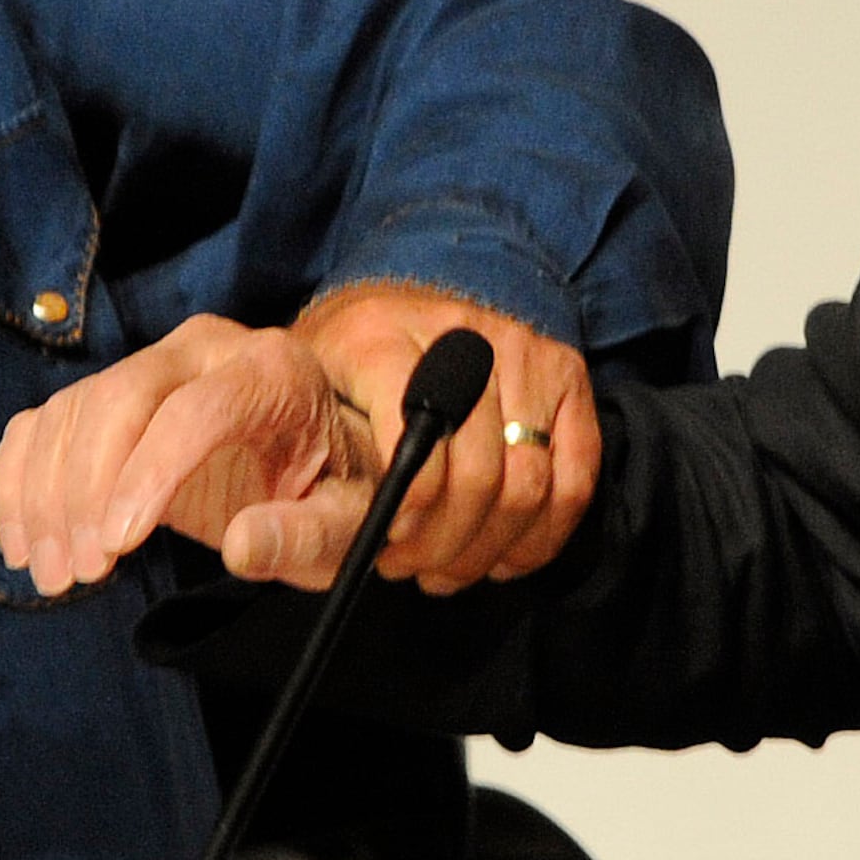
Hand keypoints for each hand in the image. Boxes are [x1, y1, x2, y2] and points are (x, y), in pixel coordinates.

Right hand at [0, 315, 376, 594]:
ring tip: (57, 576)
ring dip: (46, 498)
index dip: (148, 474)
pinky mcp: (109, 391)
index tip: (117, 548)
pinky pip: (43, 422)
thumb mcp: (345, 525)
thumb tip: (242, 547)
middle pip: (119, 396)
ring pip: (71, 410)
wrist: (317, 459)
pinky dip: (19, 482)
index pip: (196, 409)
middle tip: (80, 573)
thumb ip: (305, 535)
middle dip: (86, 490)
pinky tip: (25, 545)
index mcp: (272, 370)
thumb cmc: (334, 493)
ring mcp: (150, 362)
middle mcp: (204, 349)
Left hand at [293, 284, 596, 590]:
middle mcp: (464, 338)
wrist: (411, 288)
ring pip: (529, 486)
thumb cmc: (347, 354)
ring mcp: (525, 354)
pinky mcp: (567, 376)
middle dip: (444, 543)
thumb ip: (303, 438)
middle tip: (408, 569)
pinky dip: (542, 535)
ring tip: (446, 571)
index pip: (416, 436)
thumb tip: (284, 533)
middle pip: (479, 474)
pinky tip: (503, 558)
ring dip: (488, 549)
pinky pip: (575, 478)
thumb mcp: (305, 378)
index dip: (409, 507)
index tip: (384, 545)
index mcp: (383, 336)